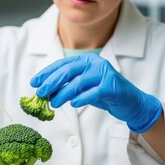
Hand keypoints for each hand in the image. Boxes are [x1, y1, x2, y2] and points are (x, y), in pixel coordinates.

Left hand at [30, 53, 161, 132]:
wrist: (130, 102)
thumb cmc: (103, 93)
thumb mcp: (82, 88)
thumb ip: (66, 86)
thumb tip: (45, 91)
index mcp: (86, 60)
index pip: (62, 64)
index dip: (46, 73)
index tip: (34, 83)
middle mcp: (95, 63)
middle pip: (68, 71)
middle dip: (51, 83)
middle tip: (40, 93)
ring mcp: (105, 73)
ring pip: (78, 82)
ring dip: (63, 94)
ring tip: (53, 103)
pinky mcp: (112, 86)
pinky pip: (93, 92)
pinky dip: (82, 98)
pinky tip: (73, 104)